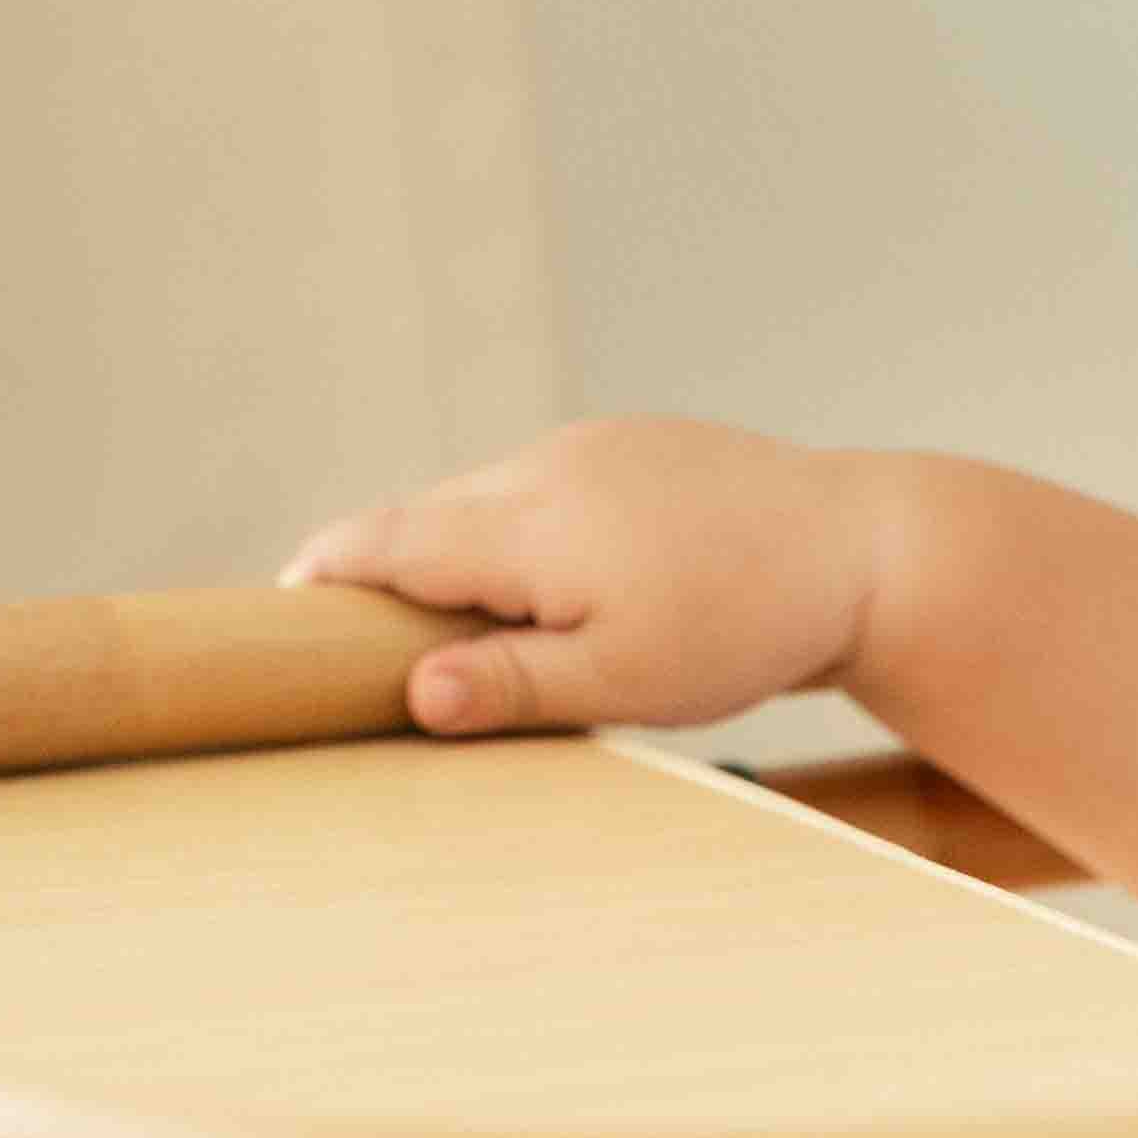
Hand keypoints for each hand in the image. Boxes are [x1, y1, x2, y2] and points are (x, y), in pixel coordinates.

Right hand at [278, 417, 887, 736]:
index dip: (322, 578)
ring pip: (481, 503)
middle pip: (420, 517)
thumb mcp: (624, 679)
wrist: (863, 551)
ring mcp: (588, 448)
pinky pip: (538, 492)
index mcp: (528, 526)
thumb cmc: (746, 627)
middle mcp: (543, 468)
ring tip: (442, 630)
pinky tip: (541, 593)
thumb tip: (409, 689)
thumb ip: (512, 682)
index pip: (385, 544)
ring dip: (451, 557)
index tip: (274, 613)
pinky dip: (514, 540)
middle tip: (333, 635)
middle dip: (373, 570)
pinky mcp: (629, 448)